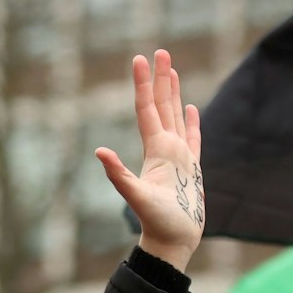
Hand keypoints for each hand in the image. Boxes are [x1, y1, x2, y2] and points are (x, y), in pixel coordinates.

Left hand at [95, 50, 203, 271]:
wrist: (172, 241)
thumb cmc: (157, 222)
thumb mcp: (136, 196)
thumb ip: (118, 175)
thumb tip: (99, 152)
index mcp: (154, 150)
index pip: (147, 109)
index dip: (143, 84)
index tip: (140, 58)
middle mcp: (164, 149)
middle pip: (161, 105)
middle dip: (160, 79)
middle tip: (159, 51)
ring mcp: (177, 157)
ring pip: (175, 116)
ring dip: (173, 93)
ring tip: (172, 70)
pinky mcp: (190, 168)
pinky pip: (192, 137)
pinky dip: (191, 121)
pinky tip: (190, 107)